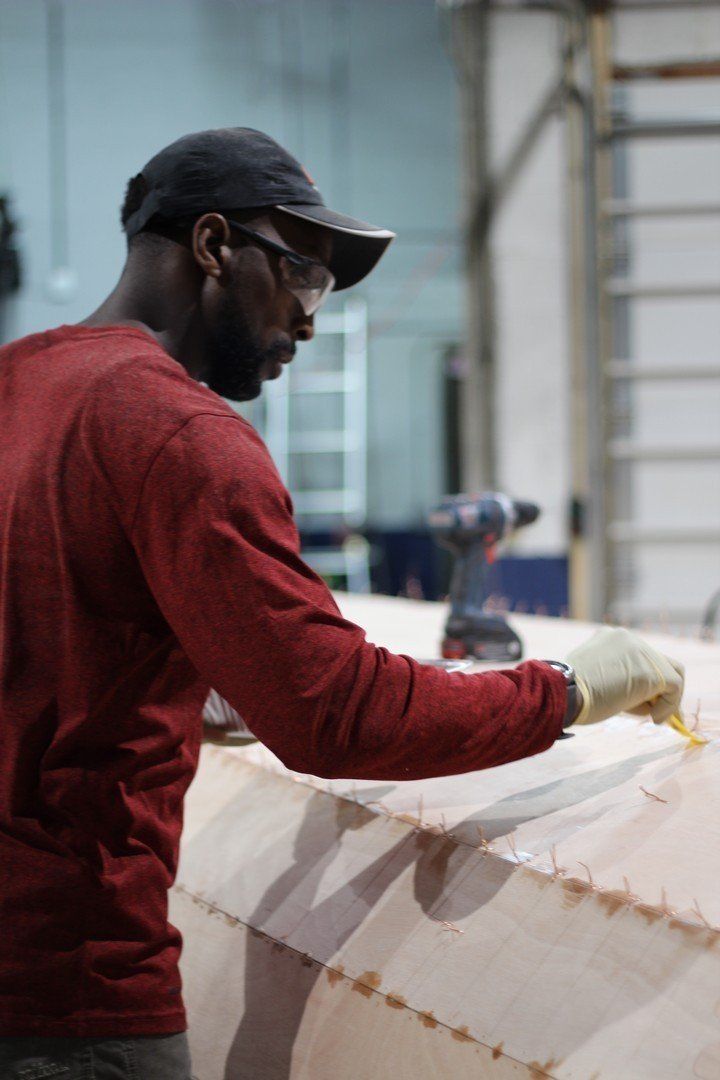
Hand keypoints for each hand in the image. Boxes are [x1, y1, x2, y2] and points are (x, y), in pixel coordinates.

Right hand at [566, 626, 684, 725]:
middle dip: (660, 688)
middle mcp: (628, 638)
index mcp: (611, 637)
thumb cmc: (568, 692)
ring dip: (664, 698)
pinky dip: (669, 706)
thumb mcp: (592, 675)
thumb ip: (614, 676)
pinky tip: (654, 719)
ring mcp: (641, 652)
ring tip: (650, 717)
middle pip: (660, 661)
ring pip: (671, 674)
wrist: (562, 693)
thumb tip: (636, 695)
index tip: (644, 702)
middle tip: (655, 712)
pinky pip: (674, 688)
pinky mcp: (651, 671)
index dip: (646, 681)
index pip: (641, 656)